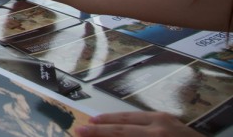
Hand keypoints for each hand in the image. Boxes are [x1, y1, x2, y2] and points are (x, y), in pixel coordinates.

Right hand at [76, 111, 199, 136]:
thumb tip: (109, 136)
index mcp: (155, 136)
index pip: (118, 132)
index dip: (97, 133)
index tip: (78, 133)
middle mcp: (160, 124)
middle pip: (122, 121)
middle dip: (100, 125)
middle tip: (82, 126)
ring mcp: (167, 119)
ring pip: (132, 115)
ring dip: (112, 119)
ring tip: (96, 122)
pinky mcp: (172, 119)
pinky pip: (144, 115)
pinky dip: (128, 119)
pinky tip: (121, 122)